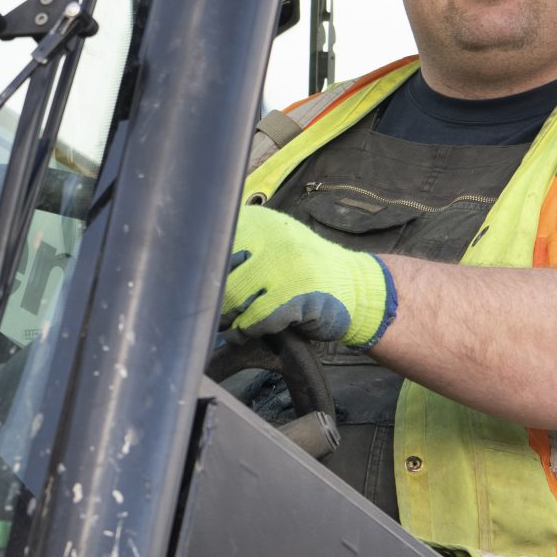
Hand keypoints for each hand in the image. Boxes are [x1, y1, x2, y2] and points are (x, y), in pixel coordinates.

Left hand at [222, 204, 396, 349]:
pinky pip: (256, 319)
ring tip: (231, 326)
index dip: (207, 274)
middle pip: (222, 277)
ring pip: (235, 299)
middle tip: (218, 315)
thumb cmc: (308, 270)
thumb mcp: (277, 245)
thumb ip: (243, 249)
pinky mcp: (296, 297)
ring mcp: (286, 268)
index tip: (206, 288)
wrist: (358, 288)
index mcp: (263, 224)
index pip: (215, 246)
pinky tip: (247, 333)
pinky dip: (247, 331)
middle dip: (217, 302)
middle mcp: (273, 241)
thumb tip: (199, 274)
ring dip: (229, 320)